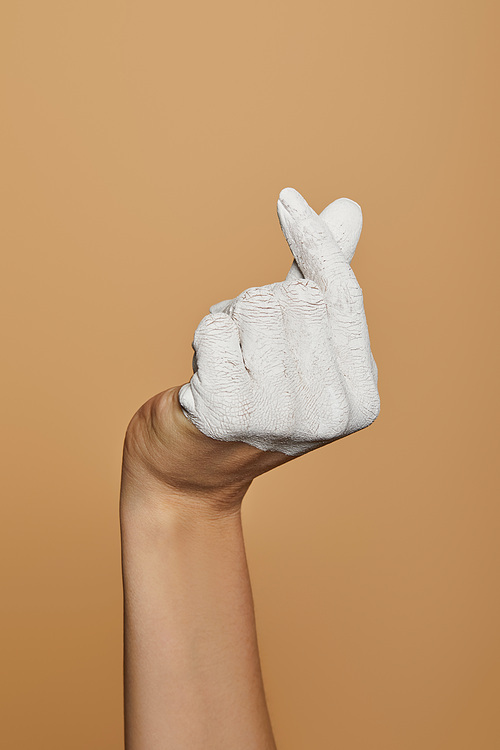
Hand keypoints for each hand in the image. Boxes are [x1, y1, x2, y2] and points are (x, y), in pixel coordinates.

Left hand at [122, 187, 379, 516]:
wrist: (192, 470)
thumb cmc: (251, 399)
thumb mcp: (300, 344)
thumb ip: (323, 280)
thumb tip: (348, 209)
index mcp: (361, 399)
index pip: (342, 297)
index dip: (315, 243)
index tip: (286, 198)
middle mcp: (330, 413)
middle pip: (295, 297)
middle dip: (261, 304)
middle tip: (248, 349)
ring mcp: (281, 417)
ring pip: (255, 305)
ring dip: (232, 320)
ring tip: (229, 362)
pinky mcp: (229, 413)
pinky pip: (216, 327)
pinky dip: (205, 338)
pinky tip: (205, 378)